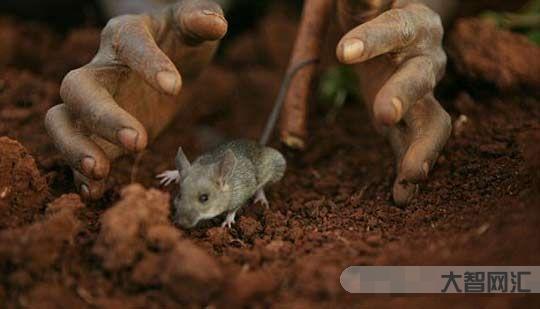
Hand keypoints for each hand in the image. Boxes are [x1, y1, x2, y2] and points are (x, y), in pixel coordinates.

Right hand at [45, 0, 226, 199]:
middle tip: (139, 141)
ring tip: (100, 172)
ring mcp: (94, 103)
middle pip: (78, 88)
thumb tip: (214, 24)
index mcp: (125, 35)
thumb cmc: (181, 40)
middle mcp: (101, 69)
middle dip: (103, 116)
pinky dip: (80, 172)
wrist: (171, 63)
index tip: (175, 88)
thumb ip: (201, 19)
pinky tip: (94, 191)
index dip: (148, 63)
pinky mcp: (99, 132)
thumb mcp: (194, 25)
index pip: (130, 43)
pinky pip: (78, 150)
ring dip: (75, 148)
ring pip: (63, 120)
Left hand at [336, 0, 450, 205]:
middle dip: (402, 97)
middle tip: (381, 115)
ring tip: (411, 176)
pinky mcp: (413, 120)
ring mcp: (423, 96)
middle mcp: (425, 61)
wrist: (398, 31)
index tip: (345, 52)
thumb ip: (357, 2)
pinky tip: (401, 197)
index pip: (395, 29)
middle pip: (421, 79)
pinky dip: (410, 172)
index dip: (373, 40)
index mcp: (411, 25)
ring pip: (432, 123)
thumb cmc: (372, 15)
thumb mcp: (361, 5)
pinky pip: (416, 147)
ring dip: (422, 150)